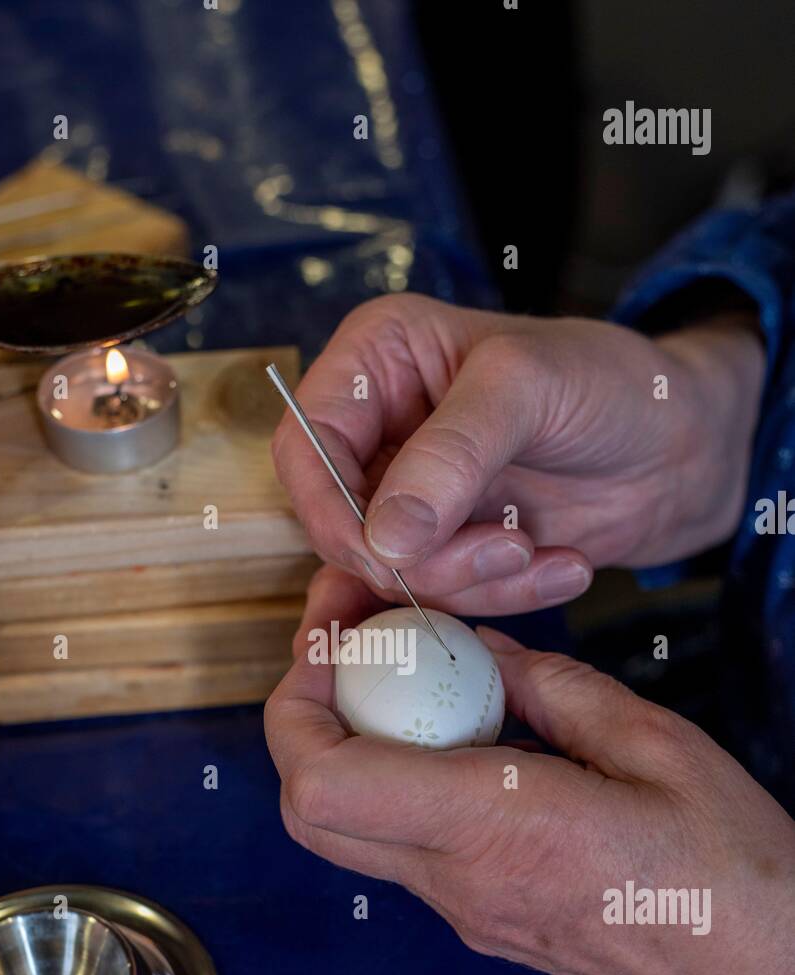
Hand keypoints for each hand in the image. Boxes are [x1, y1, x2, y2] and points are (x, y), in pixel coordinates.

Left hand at [266, 567, 794, 974]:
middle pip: (310, 811)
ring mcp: (465, 913)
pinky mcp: (482, 922)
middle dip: (307, 718)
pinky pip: (408, 846)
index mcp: (497, 832)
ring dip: (357, 745)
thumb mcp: (657, 746)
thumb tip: (481, 651)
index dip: (299, 703)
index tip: (338, 641)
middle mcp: (460, 883)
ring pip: (353, 828)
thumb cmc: (732, 874)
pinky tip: (473, 736)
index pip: (323, 785)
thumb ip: (553, 689)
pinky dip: (407, 781)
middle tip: (357, 650)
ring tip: (423, 680)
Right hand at [272, 294, 763, 613]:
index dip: (329, 510)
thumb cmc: (613, 384)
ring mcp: (413, 496)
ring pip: (391, 574)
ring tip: (539, 553)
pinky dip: (499, 600)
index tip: (386, 555)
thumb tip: (384, 535)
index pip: (305, 444)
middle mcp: (381, 429)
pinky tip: (560, 567)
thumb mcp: (531, 389)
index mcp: (378, 360)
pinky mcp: (448, 548)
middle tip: (502, 551)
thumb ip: (453, 454)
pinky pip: (441, 598)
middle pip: (341, 524)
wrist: (683, 447)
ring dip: (470, 583)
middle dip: (421, 559)